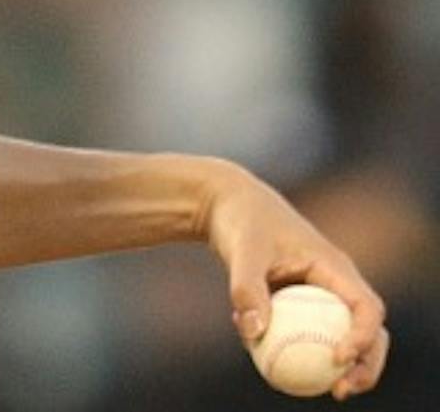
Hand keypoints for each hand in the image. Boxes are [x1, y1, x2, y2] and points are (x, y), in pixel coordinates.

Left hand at [204, 163, 388, 400]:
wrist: (226, 205)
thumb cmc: (239, 222)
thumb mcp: (242, 251)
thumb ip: (246, 290)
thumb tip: (254, 334)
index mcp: (335, 266)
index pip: (366, 306)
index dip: (362, 336)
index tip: (338, 358)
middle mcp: (335, 282)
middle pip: (369, 329)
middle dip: (365, 363)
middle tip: (342, 391)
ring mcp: (320, 293)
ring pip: (342, 335)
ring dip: (340, 365)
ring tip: (325, 391)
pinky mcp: (299, 302)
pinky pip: (309, 333)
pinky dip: (300, 350)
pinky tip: (269, 361)